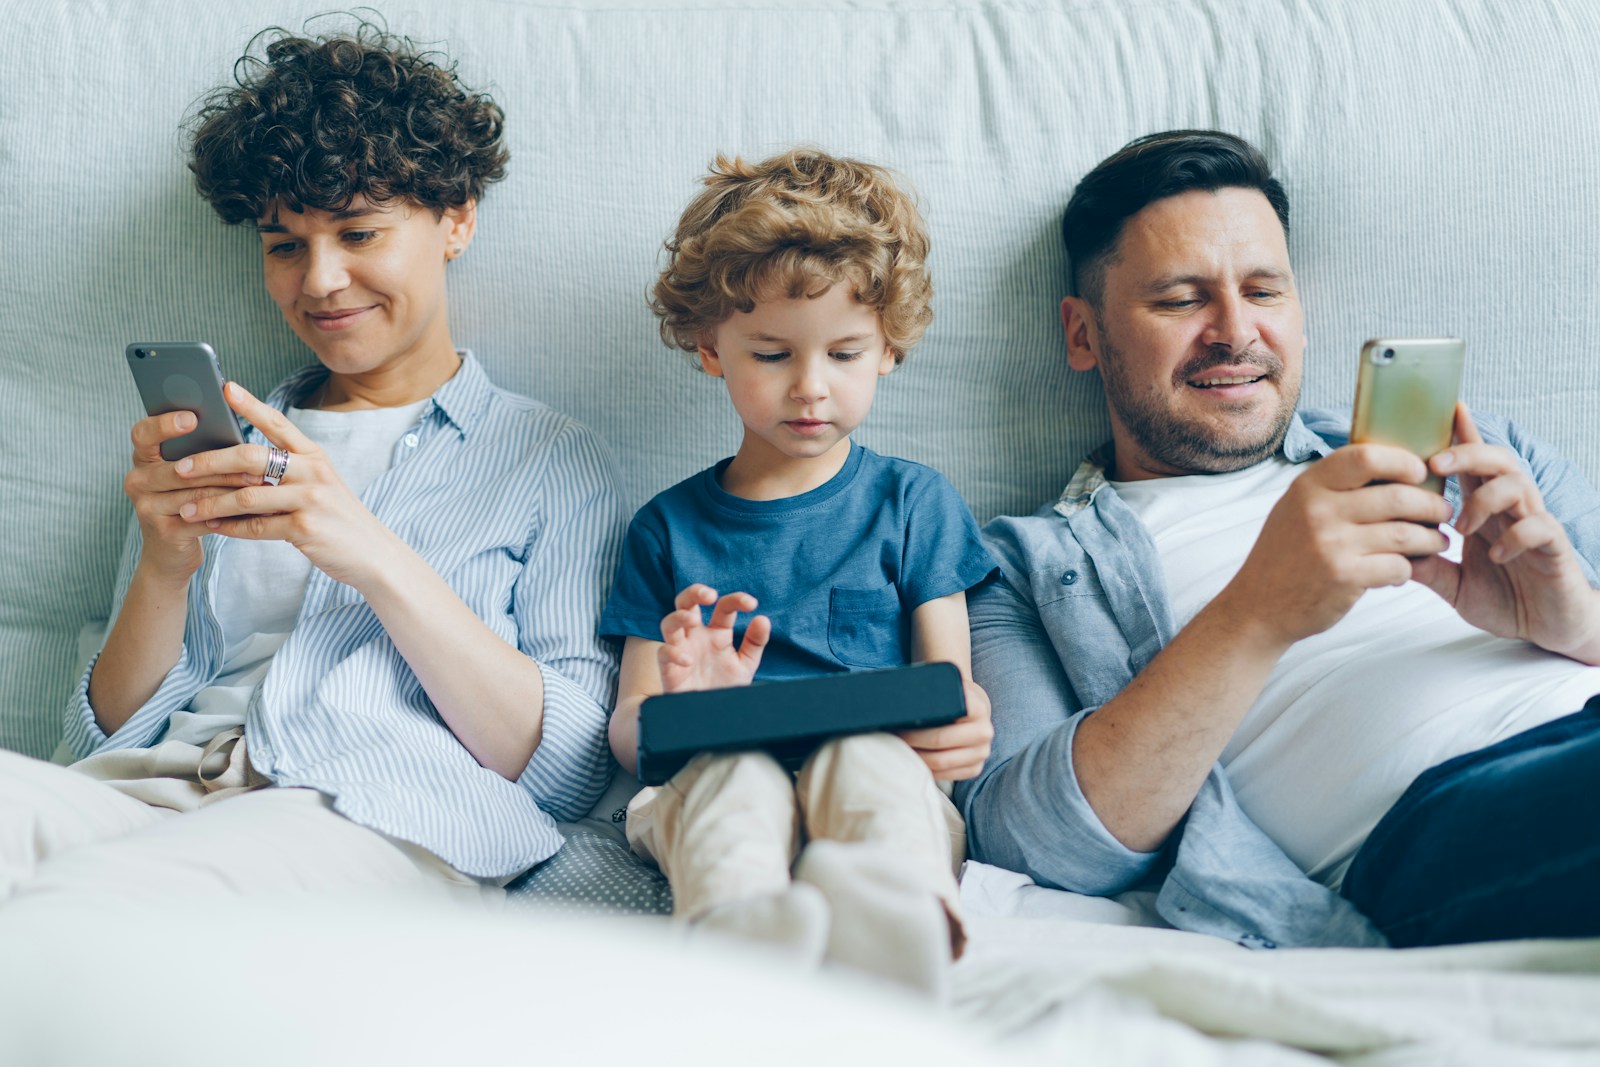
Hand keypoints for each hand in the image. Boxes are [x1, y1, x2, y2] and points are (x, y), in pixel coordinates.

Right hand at [123, 410, 265, 580]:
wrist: (172, 552)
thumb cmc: (190, 501)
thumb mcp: (190, 475)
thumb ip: (201, 453)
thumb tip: (238, 429)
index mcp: (143, 458)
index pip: (143, 434)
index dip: (165, 424)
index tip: (193, 417)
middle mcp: (137, 480)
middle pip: (180, 467)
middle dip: (222, 464)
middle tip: (256, 458)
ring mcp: (146, 507)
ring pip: (196, 492)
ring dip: (232, 488)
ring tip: (262, 482)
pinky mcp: (164, 531)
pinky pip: (202, 517)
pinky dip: (231, 512)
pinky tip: (254, 509)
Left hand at [172, 381, 399, 586]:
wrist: (373, 554)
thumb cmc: (338, 518)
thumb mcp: (320, 485)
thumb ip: (287, 472)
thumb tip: (238, 464)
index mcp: (314, 456)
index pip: (278, 423)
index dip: (251, 405)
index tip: (224, 388)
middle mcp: (313, 472)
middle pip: (251, 457)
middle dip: (211, 461)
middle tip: (181, 467)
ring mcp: (310, 500)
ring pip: (247, 495)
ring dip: (211, 503)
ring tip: (185, 508)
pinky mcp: (305, 529)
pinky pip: (256, 526)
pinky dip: (230, 528)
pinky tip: (212, 528)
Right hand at [656, 584, 769, 691]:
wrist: (711, 718)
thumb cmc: (725, 687)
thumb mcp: (746, 664)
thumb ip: (755, 642)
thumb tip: (763, 619)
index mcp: (716, 633)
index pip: (724, 607)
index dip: (736, 600)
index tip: (752, 604)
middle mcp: (696, 637)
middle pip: (686, 603)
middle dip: (695, 592)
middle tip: (710, 595)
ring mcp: (681, 650)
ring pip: (669, 623)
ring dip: (679, 616)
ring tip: (693, 620)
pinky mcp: (669, 669)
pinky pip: (663, 653)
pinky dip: (673, 653)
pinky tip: (688, 660)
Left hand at [899, 678, 992, 780]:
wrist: (974, 710)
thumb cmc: (953, 698)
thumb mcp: (948, 688)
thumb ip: (932, 691)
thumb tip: (900, 701)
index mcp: (978, 707)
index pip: (947, 715)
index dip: (919, 720)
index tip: (899, 722)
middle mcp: (984, 731)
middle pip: (939, 740)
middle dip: (912, 741)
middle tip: (894, 737)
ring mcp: (982, 752)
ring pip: (941, 762)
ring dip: (916, 757)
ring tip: (899, 750)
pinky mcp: (976, 768)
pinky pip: (946, 775)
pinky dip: (927, 770)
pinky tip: (914, 762)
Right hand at [1216, 443, 1453, 647]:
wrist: (1259, 606)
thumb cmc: (1286, 554)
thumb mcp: (1296, 508)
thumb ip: (1334, 487)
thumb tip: (1391, 467)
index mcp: (1308, 486)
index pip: (1366, 457)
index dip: (1402, 462)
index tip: (1419, 473)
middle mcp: (1318, 511)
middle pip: (1397, 496)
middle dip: (1431, 506)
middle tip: (1442, 513)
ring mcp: (1331, 544)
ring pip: (1405, 534)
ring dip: (1430, 539)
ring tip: (1437, 542)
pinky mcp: (1344, 577)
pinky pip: (1398, 566)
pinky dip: (1408, 569)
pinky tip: (1403, 570)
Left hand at [1410, 404, 1599, 662]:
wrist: (1549, 627)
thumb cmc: (1506, 598)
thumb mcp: (1454, 585)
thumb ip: (1427, 568)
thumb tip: (1387, 553)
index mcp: (1486, 510)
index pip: (1472, 464)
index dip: (1462, 434)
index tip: (1445, 407)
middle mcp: (1511, 509)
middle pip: (1496, 460)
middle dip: (1466, 453)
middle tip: (1434, 464)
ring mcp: (1534, 524)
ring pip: (1517, 484)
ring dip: (1483, 499)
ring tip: (1462, 528)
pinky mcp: (1554, 547)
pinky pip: (1539, 526)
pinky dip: (1514, 536)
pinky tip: (1495, 556)